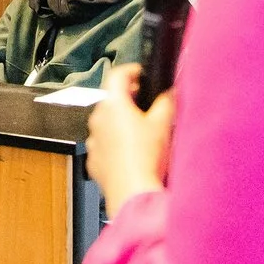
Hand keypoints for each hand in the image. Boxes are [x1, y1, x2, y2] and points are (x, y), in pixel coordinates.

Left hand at [86, 64, 172, 209]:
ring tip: (142, 132)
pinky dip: (116, 144)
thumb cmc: (146, 157)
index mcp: (112, 104)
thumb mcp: (164, 124)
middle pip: (111, 100)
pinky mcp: (94, 161)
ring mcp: (93, 141)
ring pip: (106, 124)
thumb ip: (167, 101)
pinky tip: (132, 153)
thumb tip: (170, 91)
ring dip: (121, 123)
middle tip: (147, 104)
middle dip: (128, 99)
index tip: (142, 74)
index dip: (132, 70)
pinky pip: (104, 145)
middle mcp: (97, 119)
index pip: (117, 74)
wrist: (133, 193)